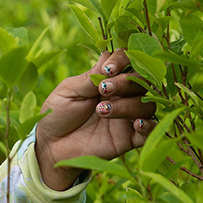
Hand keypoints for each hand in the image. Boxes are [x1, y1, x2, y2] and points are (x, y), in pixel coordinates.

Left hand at [33, 48, 157, 191]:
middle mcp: (123, 96)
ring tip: (101, 111)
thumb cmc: (58, 114)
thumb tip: (108, 57)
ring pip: (146, 105)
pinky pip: (151, 131)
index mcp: (109, 80)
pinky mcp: (130, 138)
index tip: (108, 69)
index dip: (123, 61)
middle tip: (103, 89)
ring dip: (128, 105)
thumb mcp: (69, 91)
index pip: (128, 62)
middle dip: (125, 82)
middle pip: (142, 82)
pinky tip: (136, 125)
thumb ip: (91, 77)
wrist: (52, 145)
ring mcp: (128, 117)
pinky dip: (149, 126)